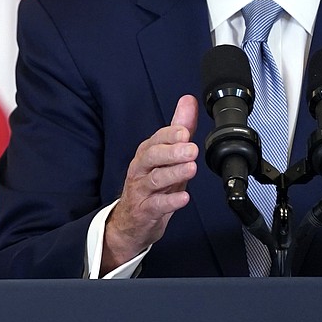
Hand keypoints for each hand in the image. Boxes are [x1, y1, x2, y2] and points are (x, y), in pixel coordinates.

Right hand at [102, 95, 198, 272]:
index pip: (157, 139)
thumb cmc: (151, 184)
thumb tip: (188, 101)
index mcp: (147, 153)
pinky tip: (184, 198)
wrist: (131, 221)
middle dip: (172, 151)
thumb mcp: (167, 155)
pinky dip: (171, 201)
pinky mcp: (145, 210)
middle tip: (191, 149)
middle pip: (152, 156)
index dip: (170, 134)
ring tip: (191, 169)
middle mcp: (141, 169)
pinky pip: (157, 205)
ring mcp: (142, 190)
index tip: (185, 131)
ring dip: (174, 173)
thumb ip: (179, 128)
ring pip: (155, 179)